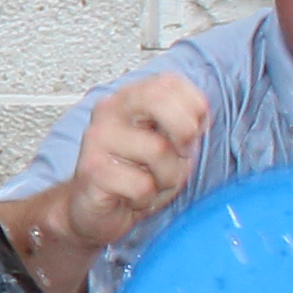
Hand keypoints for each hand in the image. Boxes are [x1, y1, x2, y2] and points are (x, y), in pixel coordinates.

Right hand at [57, 74, 211, 263]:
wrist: (92, 210)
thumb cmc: (133, 177)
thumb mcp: (169, 144)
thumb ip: (184, 123)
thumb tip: (200, 116)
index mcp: (130, 98)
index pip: (169, 82)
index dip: (194, 109)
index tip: (189, 133)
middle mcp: (110, 111)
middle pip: (160, 99)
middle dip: (184, 132)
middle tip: (179, 153)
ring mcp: (98, 138)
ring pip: (159, 150)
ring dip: (167, 177)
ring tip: (150, 182)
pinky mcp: (93, 169)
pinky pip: (142, 185)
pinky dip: (147, 198)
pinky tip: (132, 197)